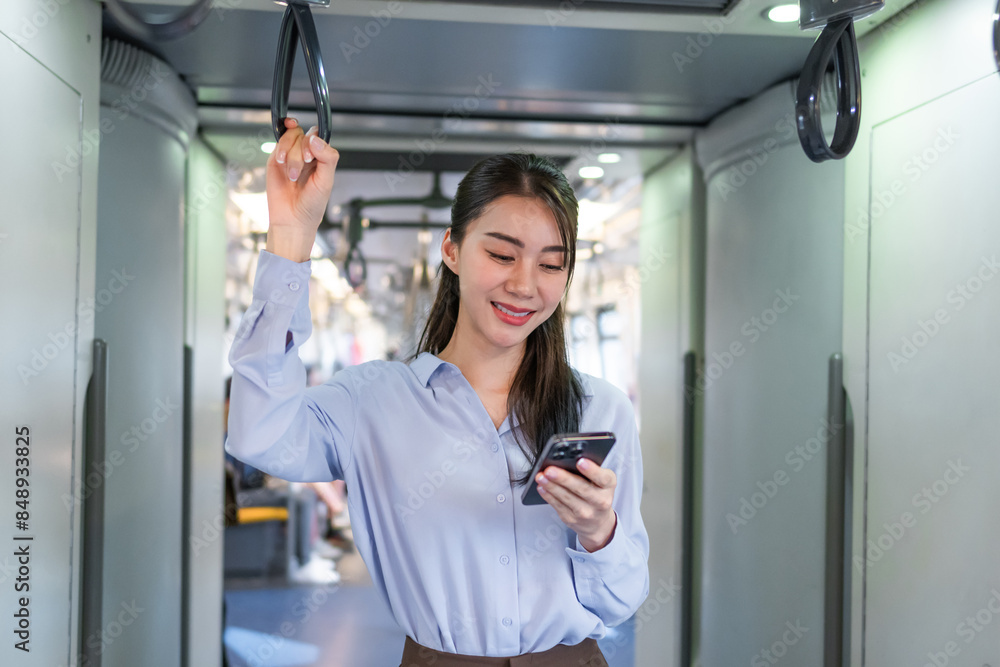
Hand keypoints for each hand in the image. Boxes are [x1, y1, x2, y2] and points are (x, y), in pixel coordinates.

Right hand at [265, 118, 339, 261]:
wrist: (292, 219)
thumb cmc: (312, 205)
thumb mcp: (326, 181)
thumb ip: (327, 158)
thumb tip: (315, 139)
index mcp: (322, 158)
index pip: (319, 136)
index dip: (315, 141)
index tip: (311, 157)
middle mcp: (307, 155)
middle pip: (304, 136)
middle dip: (302, 151)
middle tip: (304, 166)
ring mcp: (291, 156)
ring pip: (291, 137)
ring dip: (291, 155)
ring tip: (292, 175)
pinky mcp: (276, 160)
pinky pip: (279, 143)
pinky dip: (280, 149)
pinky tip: (281, 161)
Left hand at [535, 458, 616, 551]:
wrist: (597, 522)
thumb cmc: (597, 494)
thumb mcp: (601, 482)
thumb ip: (590, 471)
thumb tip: (568, 459)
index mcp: (608, 486)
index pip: (603, 478)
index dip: (592, 470)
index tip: (580, 461)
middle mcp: (600, 501)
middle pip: (581, 488)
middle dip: (564, 478)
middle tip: (550, 470)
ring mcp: (585, 512)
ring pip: (567, 498)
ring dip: (552, 486)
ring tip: (541, 476)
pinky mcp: (571, 519)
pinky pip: (557, 506)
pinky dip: (548, 495)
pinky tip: (542, 487)